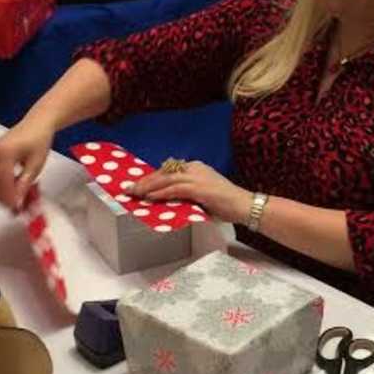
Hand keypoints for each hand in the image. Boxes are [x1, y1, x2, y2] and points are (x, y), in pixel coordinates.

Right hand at [0, 118, 53, 210]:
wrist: (37, 124)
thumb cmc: (39, 140)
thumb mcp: (36, 164)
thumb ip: (25, 184)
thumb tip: (17, 202)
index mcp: (4, 153)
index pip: (3, 183)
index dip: (9, 198)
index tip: (17, 208)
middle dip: (1, 199)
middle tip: (15, 206)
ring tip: (12, 198)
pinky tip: (8, 189)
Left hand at [129, 161, 252, 224]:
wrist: (243, 205)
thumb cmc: (225, 204)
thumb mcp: (201, 196)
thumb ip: (185, 195)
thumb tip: (167, 202)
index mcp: (196, 167)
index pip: (168, 170)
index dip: (152, 177)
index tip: (138, 184)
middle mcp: (195, 168)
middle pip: (165, 172)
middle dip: (146, 180)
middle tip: (130, 188)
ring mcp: (197, 176)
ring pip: (167, 179)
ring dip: (148, 186)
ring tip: (135, 193)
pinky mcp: (199, 187)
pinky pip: (175, 189)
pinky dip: (161, 193)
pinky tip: (150, 197)